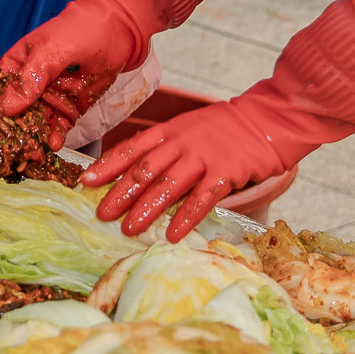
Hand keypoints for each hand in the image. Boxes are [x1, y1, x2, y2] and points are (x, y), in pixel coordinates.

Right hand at [0, 0, 152, 148]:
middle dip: (7, 135)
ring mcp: (49, 99)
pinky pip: (56, 128)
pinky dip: (53, 138)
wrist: (120, 30)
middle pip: (10, 115)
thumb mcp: (51, 50)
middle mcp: (29, 85)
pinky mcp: (69, 109)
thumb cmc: (81, 29)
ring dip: (30, 141)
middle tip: (9, 152)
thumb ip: (30, 78)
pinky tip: (53, 144)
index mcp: (16, 66)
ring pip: (32, 126)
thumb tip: (6, 107)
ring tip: (34, 153)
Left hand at [81, 99, 284, 238]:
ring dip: (146, 209)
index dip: (107, 166)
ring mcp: (203, 157)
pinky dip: (185, 217)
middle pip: (144, 169)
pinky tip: (172, 234)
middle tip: (102, 213)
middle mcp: (182, 143)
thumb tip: (135, 175)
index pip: (132, 148)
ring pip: (167, 185)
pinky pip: (201, 199)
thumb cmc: (224, 129)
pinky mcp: (226, 173)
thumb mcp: (189, 129)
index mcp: (169, 131)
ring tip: (129, 229)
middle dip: (120, 193)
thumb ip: (165, 148)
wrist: (267, 119)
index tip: (86, 182)